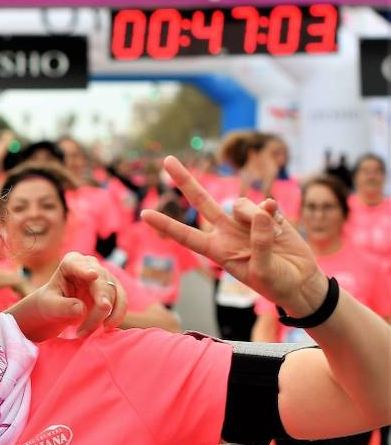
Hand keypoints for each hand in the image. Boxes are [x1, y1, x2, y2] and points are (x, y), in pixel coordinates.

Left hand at [50, 253, 127, 336]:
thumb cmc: (49, 305)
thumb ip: (62, 306)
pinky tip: (106, 328)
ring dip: (106, 316)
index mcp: (71, 263)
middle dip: (100, 307)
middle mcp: (91, 265)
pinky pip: (122, 303)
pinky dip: (116, 316)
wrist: (57, 311)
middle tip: (92, 327)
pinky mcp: (114, 290)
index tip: (92, 275)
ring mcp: (105, 277)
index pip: (78, 264)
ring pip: (115, 295)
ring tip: (87, 332)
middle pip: (101, 284)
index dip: (85, 270)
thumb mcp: (49, 306)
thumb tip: (81, 309)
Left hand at [143, 156, 324, 314]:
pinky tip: (280, 221)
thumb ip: (260, 243)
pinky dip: (272, 210)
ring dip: (253, 214)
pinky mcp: (269, 216)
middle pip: (202, 202)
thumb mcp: (263, 271)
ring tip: (270, 234)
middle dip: (185, 181)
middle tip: (167, 160)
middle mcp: (227, 232)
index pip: (187, 236)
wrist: (300, 282)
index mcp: (217, 250)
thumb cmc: (276, 284)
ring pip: (241, 204)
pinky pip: (265, 204)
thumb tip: (261, 212)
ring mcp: (247, 222)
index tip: (144, 214)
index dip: (167, 225)